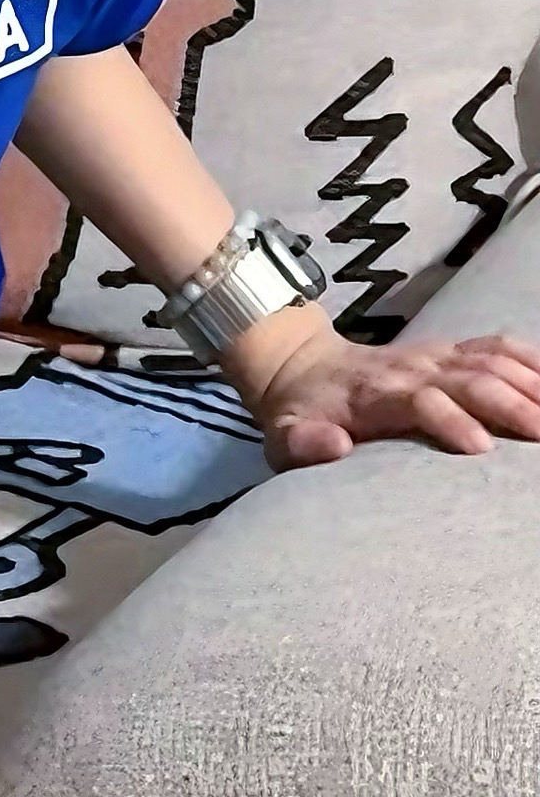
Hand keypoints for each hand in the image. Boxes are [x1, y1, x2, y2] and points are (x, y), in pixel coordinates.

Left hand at [248, 315, 539, 467]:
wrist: (302, 365)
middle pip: (471, 379)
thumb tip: (335, 446)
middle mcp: (414, 368)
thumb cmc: (300, 413)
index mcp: (377, 393)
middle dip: (510, 404)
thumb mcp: (282, 435)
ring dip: (530, 382)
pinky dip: (530, 359)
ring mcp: (435, 355)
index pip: (422, 401)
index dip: (450, 421)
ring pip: (492, 360)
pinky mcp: (450, 350)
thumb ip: (303, 444)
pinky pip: (497, 346)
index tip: (481, 450)